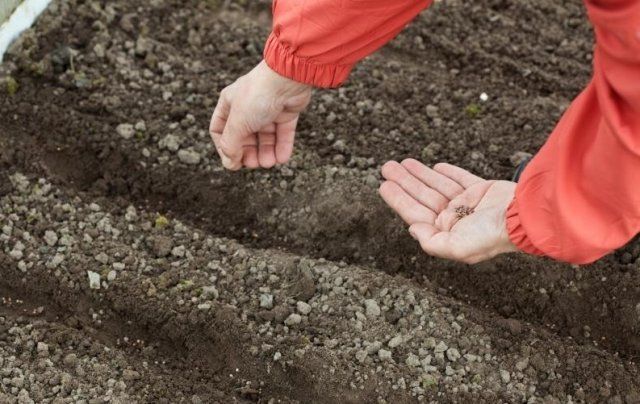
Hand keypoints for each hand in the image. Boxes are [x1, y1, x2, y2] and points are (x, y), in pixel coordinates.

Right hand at [209, 61, 311, 169]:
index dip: (225, 148)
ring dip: (266, 152)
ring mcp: (268, 109)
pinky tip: (282, 158)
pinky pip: (282, 134)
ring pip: (265, 137)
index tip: (233, 161)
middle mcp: (247, 107)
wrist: (287, 78)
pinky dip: (282, 147)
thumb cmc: (258, 95)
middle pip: (244, 137)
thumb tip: (229, 164)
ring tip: (269, 163)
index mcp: (229, 104)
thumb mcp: (238, 123)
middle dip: (249, 153)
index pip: (220, 130)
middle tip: (254, 164)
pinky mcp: (286, 112)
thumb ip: (231, 145)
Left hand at [379, 159, 517, 263]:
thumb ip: (432, 242)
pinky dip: (447, 172)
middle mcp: (456, 219)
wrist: (525, 217)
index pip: (416, 213)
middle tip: (386, 167)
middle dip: (404, 182)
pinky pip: (460, 179)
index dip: (398, 199)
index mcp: (447, 233)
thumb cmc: (491, 235)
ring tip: (402, 162)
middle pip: (423, 197)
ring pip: (437, 186)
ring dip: (419, 174)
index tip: (384, 185)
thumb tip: (412, 229)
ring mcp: (469, 204)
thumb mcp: (457, 248)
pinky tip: (434, 167)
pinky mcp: (483, 190)